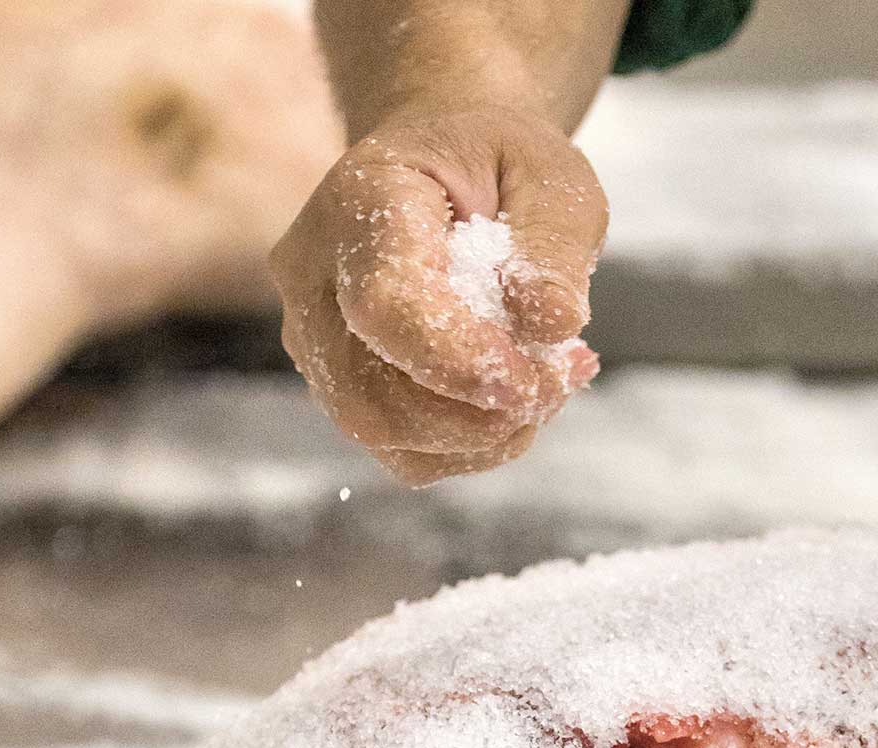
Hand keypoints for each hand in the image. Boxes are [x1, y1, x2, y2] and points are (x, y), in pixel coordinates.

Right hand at [271, 105, 604, 483]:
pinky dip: (471, 444)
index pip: (383, 303)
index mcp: (361, 200)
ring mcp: (316, 338)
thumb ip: (554, 245)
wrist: (445, 169)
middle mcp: (315, 276)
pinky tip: (515, 397)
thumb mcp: (550, 176)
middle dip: (478, 412)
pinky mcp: (341, 385)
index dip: (457, 360)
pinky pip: (402, 451)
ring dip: (482, 433)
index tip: (531, 381)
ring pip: (383, 432)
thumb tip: (552, 323)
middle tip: (562, 378)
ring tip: (548, 379)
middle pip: (370, 392)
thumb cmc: (498, 165)